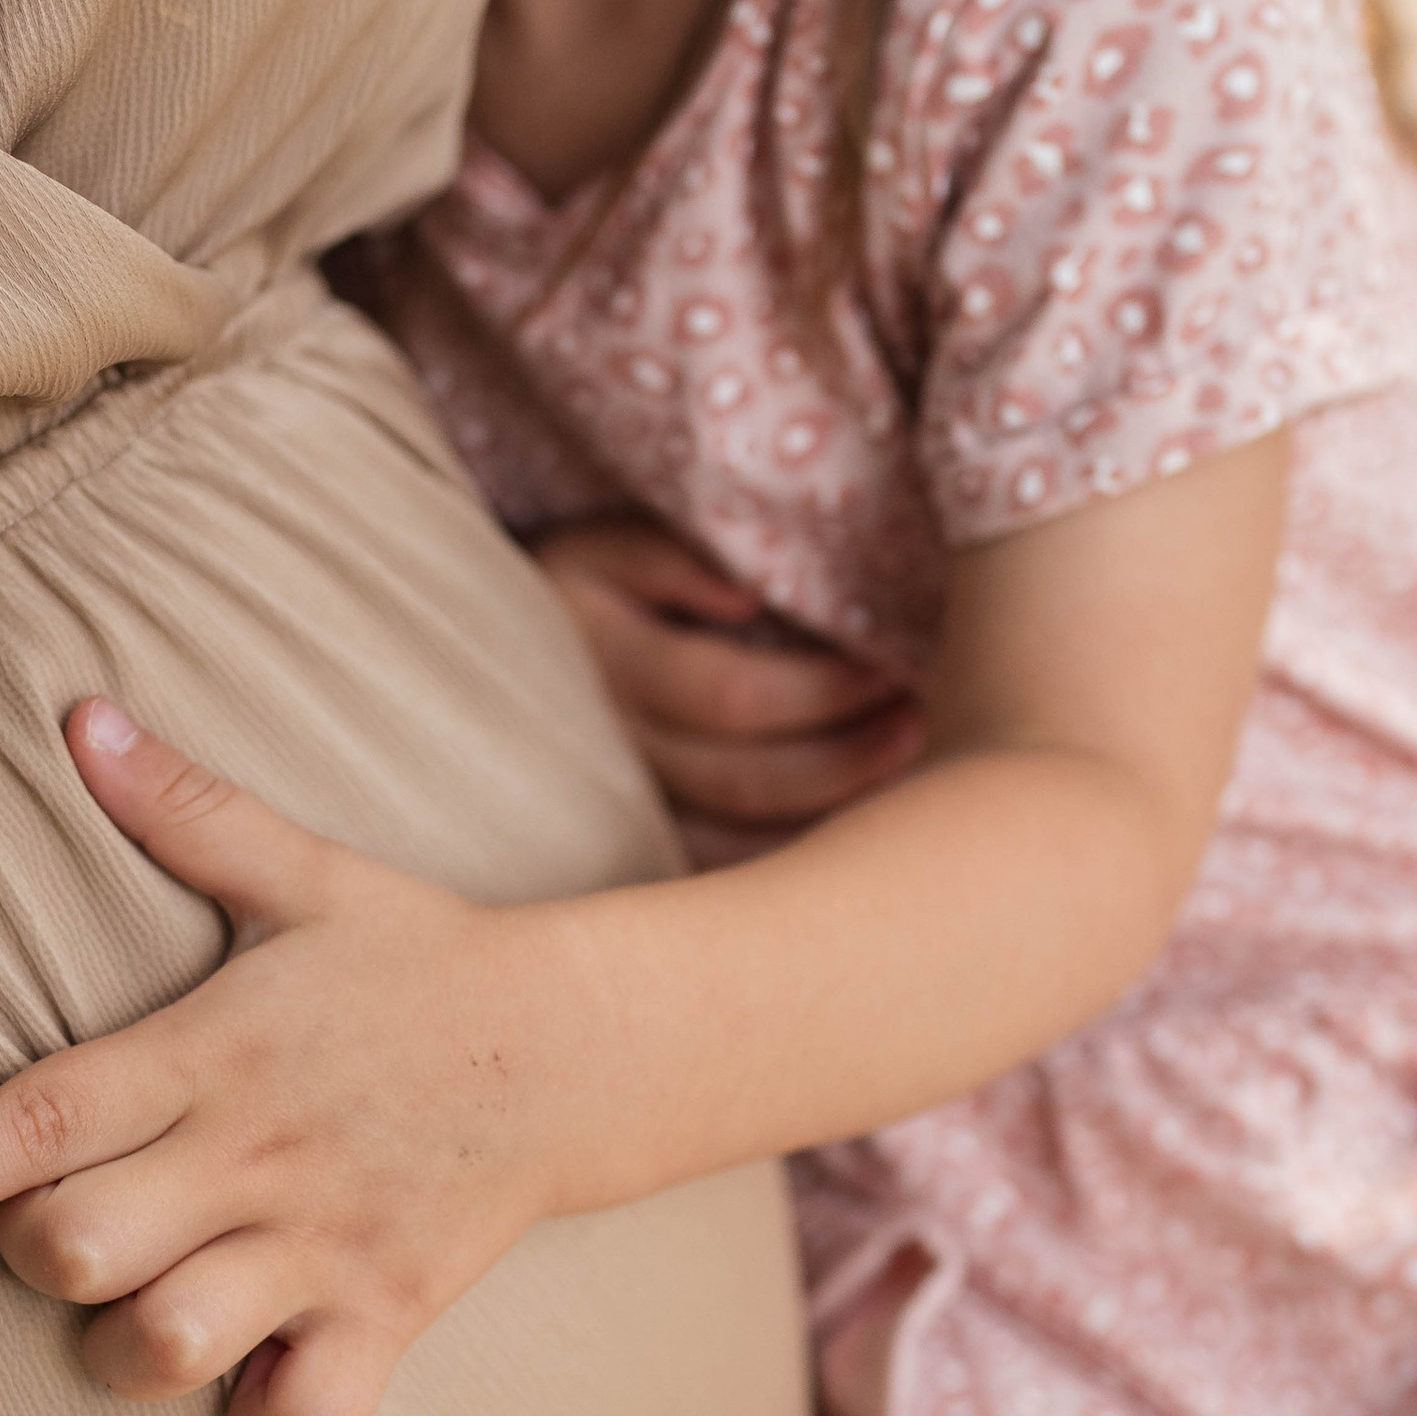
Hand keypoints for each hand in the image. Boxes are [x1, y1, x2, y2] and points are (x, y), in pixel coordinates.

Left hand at [0, 700, 590, 1415]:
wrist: (584, 1043)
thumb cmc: (422, 963)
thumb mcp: (306, 876)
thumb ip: (184, 806)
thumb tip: (81, 713)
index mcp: (209, 1053)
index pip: (36, 1116)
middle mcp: (254, 1155)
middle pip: (78, 1247)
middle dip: (39, 1258)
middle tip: (66, 1236)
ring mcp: (324, 1242)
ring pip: (170, 1341)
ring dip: (134, 1350)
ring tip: (155, 1315)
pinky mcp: (391, 1311)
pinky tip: (258, 1377)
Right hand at [533, 517, 923, 832]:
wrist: (499, 658)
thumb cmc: (582, 586)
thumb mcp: (606, 544)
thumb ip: (667, 558)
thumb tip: (743, 599)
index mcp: (606, 659)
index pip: (730, 695)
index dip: (821, 692)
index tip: (891, 670)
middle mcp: (608, 745)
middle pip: (740, 779)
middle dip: (842, 760)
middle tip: (917, 727)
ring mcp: (616, 806)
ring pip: (729, 843)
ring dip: (823, 822)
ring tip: (900, 782)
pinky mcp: (629, 843)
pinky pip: (712, 871)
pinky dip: (780, 863)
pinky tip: (844, 839)